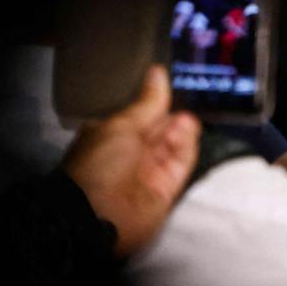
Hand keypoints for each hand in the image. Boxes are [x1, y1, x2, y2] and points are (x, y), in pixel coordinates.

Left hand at [62, 65, 200, 256]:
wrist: (97, 213)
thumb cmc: (100, 161)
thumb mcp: (121, 125)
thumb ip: (147, 103)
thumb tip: (158, 72)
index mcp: (113, 135)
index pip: (141, 115)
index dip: (157, 102)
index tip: (175, 85)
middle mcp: (132, 152)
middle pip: (160, 129)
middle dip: (172, 114)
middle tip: (189, 98)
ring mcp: (151, 171)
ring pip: (173, 145)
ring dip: (180, 129)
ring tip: (186, 118)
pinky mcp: (168, 188)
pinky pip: (180, 163)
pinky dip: (185, 147)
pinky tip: (188, 130)